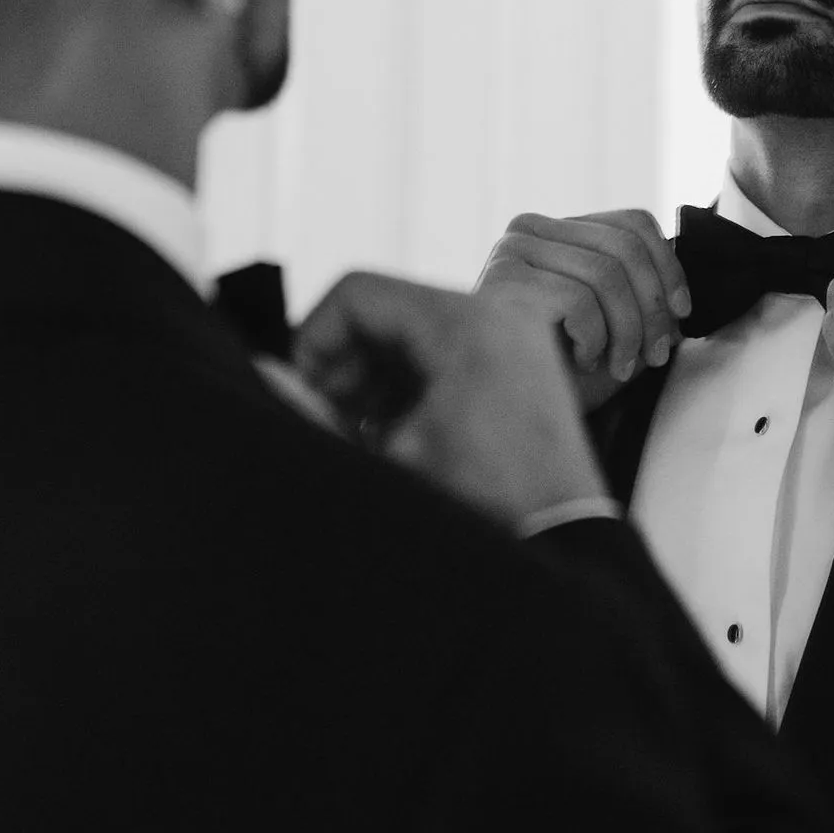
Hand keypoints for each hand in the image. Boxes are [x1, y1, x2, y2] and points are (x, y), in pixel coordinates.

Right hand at [295, 270, 608, 533]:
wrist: (565, 540)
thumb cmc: (493, 505)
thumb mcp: (393, 459)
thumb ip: (320, 414)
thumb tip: (268, 375)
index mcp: (465, 321)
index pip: (359, 292)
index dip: (314, 336)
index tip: (299, 384)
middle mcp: (495, 312)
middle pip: (385, 311)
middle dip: (343, 363)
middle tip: (324, 416)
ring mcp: (512, 333)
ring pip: (409, 333)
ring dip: (372, 378)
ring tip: (359, 435)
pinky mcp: (518, 359)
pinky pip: (442, 351)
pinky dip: (407, 386)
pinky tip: (394, 436)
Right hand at [473, 211, 691, 411]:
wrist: (509, 411)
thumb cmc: (558, 371)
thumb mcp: (612, 326)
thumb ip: (640, 296)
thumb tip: (678, 293)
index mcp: (558, 230)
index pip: (631, 223)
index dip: (668, 266)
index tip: (682, 313)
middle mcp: (530, 229)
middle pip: (624, 247)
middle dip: (652, 308)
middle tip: (657, 355)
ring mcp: (512, 251)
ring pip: (606, 273)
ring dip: (627, 330)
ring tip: (621, 367)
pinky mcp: (503, 280)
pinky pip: (577, 299)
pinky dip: (592, 338)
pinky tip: (580, 360)